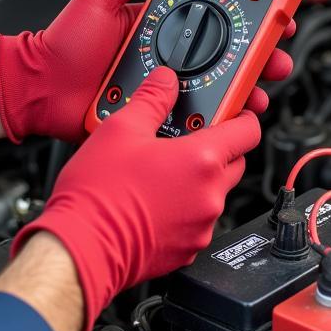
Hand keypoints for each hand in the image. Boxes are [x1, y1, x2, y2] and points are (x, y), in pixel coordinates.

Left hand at [0, 0, 294, 143]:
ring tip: (261, 83)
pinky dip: (220, 115)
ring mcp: (167, 84)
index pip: (212, 10)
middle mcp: (170, 52)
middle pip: (227, 49)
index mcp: (160, 20)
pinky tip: (234, 111)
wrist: (40, 90)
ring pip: (219, 84)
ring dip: (248, 83)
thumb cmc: (63, 45)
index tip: (271, 6)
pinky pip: (197, 115)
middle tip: (278, 48)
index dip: (245, 8)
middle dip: (260, 48)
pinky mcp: (160, 114)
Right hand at [10, 68, 259, 330]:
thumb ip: (151, 99)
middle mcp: (210, 196)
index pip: (248, 130)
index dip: (242, 116)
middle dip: (216, 147)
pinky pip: (197, 220)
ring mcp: (201, 226)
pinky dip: (184, 208)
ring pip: (214, 192)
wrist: (82, 247)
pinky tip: (153, 199)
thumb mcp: (120, 129)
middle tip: (185, 138)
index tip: (231, 111)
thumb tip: (165, 81)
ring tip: (160, 171)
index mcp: (201, 161)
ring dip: (198, 179)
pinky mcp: (188, 249)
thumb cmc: (98, 194)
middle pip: (234, 162)